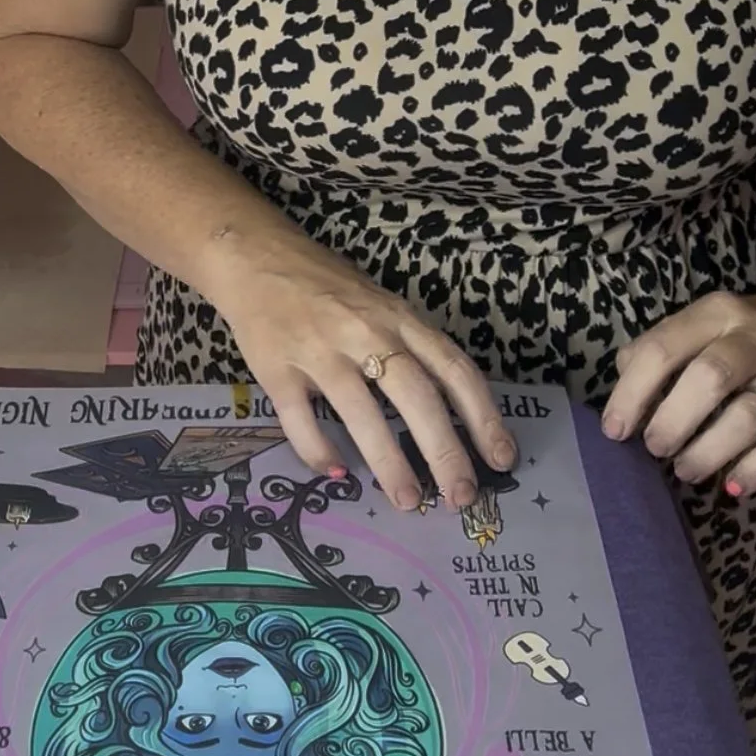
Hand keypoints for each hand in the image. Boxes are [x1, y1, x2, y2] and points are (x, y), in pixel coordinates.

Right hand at [213, 230, 516, 509]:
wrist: (254, 255)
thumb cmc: (328, 286)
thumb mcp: (381, 305)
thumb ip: (410, 348)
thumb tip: (448, 415)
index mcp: (398, 317)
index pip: (453, 368)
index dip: (482, 416)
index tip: (501, 458)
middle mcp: (364, 331)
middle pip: (416, 395)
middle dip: (444, 452)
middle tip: (461, 496)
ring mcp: (318, 349)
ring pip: (361, 412)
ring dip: (389, 463)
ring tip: (408, 500)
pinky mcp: (275, 367)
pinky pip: (300, 420)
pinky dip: (320, 453)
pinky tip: (337, 475)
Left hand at [601, 286, 755, 496]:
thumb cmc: (732, 334)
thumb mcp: (695, 325)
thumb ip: (654, 353)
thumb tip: (624, 404)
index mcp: (717, 313)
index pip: (664, 348)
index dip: (632, 393)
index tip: (615, 430)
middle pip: (710, 378)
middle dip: (673, 421)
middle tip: (655, 448)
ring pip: (749, 417)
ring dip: (708, 452)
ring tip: (686, 469)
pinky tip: (732, 484)